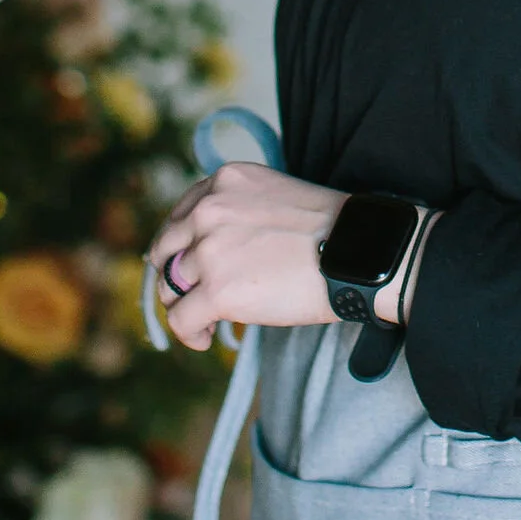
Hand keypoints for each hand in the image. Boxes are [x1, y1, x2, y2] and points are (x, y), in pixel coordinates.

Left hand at [147, 161, 346, 349]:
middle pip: (165, 250)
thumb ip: (237, 210)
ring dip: (182, 306)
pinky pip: (181, 319)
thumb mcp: (273, 196)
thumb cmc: (330, 230)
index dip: (182, 246)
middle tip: (191, 295)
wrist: (355, 253)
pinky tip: (206, 338)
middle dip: (174, 276)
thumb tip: (214, 248)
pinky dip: (189, 333)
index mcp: (224, 181)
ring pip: (168, 287)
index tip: (191, 266)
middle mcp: (209, 210)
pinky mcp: (218, 291)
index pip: (180, 216)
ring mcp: (210, 250)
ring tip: (204, 321)